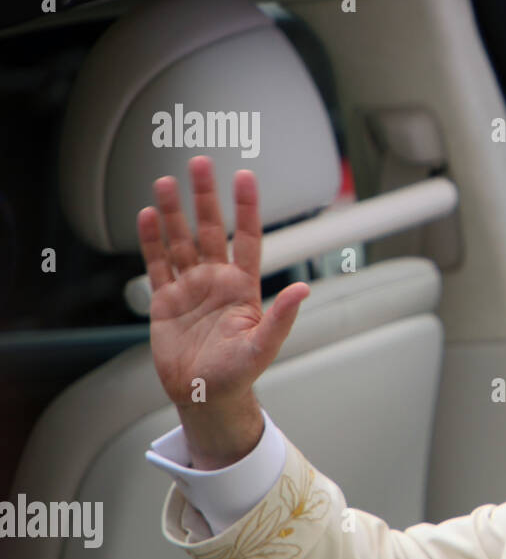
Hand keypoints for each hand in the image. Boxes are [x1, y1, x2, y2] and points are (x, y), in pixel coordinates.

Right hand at [137, 156, 308, 468]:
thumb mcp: (263, 346)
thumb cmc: (239, 373)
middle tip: (200, 163)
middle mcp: (217, 280)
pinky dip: (151, 241)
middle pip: (211, 229)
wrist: (205, 394)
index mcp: (244, 287)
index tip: (245, 176)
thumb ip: (281, 317)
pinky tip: (147, 216)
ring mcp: (191, 287)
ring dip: (173, 212)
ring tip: (166, 181)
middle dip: (205, 197)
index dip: (246, 208)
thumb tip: (303, 290)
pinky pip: (158, 264)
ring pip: (181, 241)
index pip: (247, 238)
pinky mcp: (165, 300)